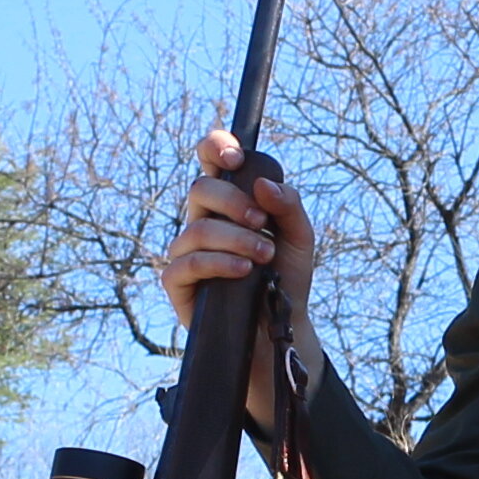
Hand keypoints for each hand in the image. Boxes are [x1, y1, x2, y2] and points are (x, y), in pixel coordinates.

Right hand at [152, 128, 315, 434]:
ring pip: (197, 228)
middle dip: (233, 201)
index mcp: (228, 203)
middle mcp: (203, 222)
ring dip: (235, 238)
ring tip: (264, 255)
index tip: (235, 157)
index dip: (215, 147)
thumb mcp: (299, 238)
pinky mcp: (179, 284)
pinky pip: (187, 264)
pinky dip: (218, 263)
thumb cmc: (285, 279)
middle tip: (261, 221)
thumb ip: (288, 206)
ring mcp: (188, 252)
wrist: (280, 330)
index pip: (210, 162)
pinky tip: (243, 271)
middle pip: (200, 189)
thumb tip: (263, 183)